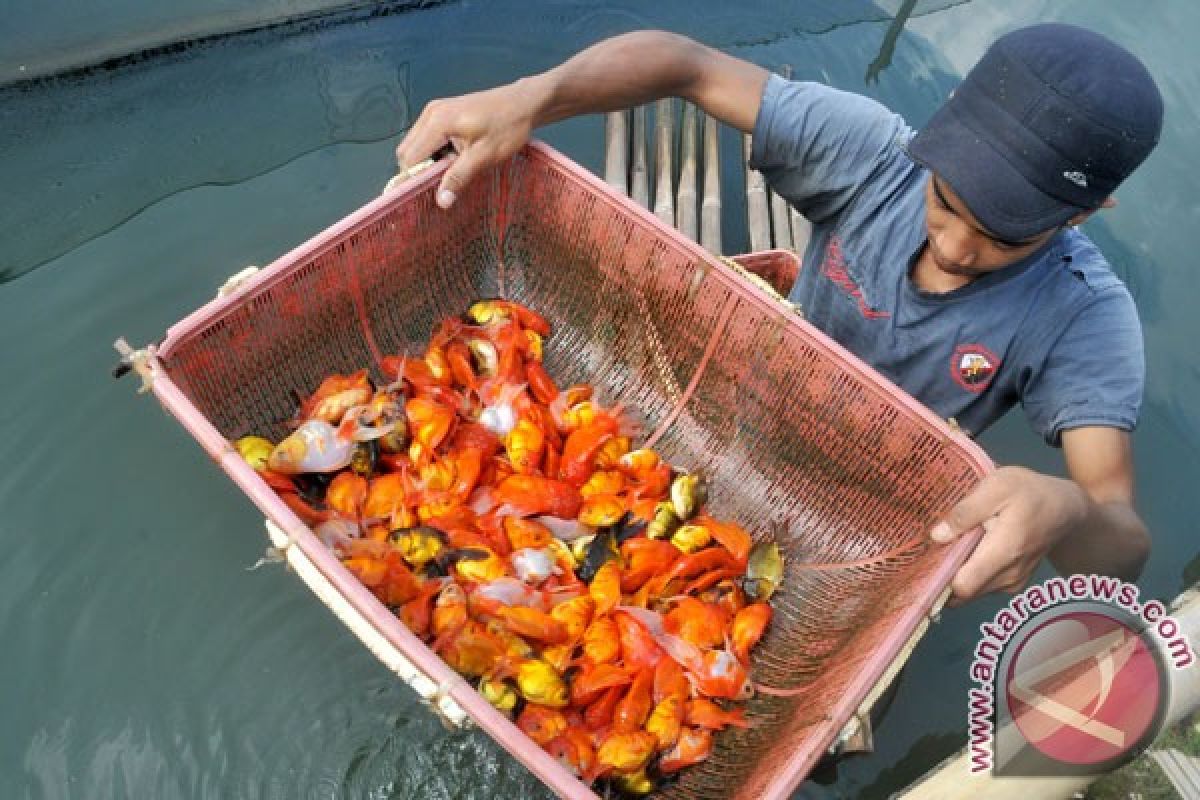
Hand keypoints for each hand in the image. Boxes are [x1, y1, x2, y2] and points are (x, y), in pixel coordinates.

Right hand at [395, 80, 540, 208]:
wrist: (524, 103)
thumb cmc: (508, 127)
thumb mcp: (484, 157)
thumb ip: (459, 178)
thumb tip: (441, 202)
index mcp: (437, 122)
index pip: (410, 158)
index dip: (414, 179)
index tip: (426, 196)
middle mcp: (430, 113)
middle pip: (408, 151)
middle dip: (420, 171)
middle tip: (444, 184)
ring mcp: (435, 111)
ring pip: (416, 145)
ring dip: (429, 162)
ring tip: (453, 170)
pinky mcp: (442, 112)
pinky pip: (427, 138)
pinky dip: (435, 152)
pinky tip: (455, 158)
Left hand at [929, 466, 1088, 605]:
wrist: (1065, 508)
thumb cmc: (1029, 493)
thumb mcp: (996, 487)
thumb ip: (966, 512)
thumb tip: (937, 536)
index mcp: (1003, 553)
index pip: (963, 586)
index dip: (939, 578)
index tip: (923, 560)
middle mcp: (1008, 577)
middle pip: (962, 592)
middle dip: (943, 574)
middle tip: (931, 550)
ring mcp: (1012, 584)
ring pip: (971, 591)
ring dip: (956, 573)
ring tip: (950, 546)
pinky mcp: (1012, 583)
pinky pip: (981, 586)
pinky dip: (969, 574)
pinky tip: (965, 551)